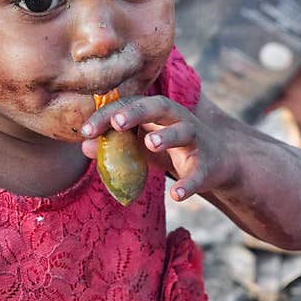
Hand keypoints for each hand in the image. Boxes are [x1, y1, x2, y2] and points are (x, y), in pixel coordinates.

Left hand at [79, 94, 237, 202]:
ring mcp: (195, 139)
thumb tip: (84, 147)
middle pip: (158, 107)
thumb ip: (114, 145)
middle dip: (137, 112)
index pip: (129, 106)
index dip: (106, 116)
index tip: (85, 131)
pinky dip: (189, 183)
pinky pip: (199, 172)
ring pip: (184, 131)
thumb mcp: (139, 146)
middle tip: (117, 123)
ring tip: (149, 144)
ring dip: (167, 136)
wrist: (216, 163)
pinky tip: (176, 195)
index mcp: (156, 111)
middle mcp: (177, 118)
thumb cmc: (169, 148)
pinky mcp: (208, 164)